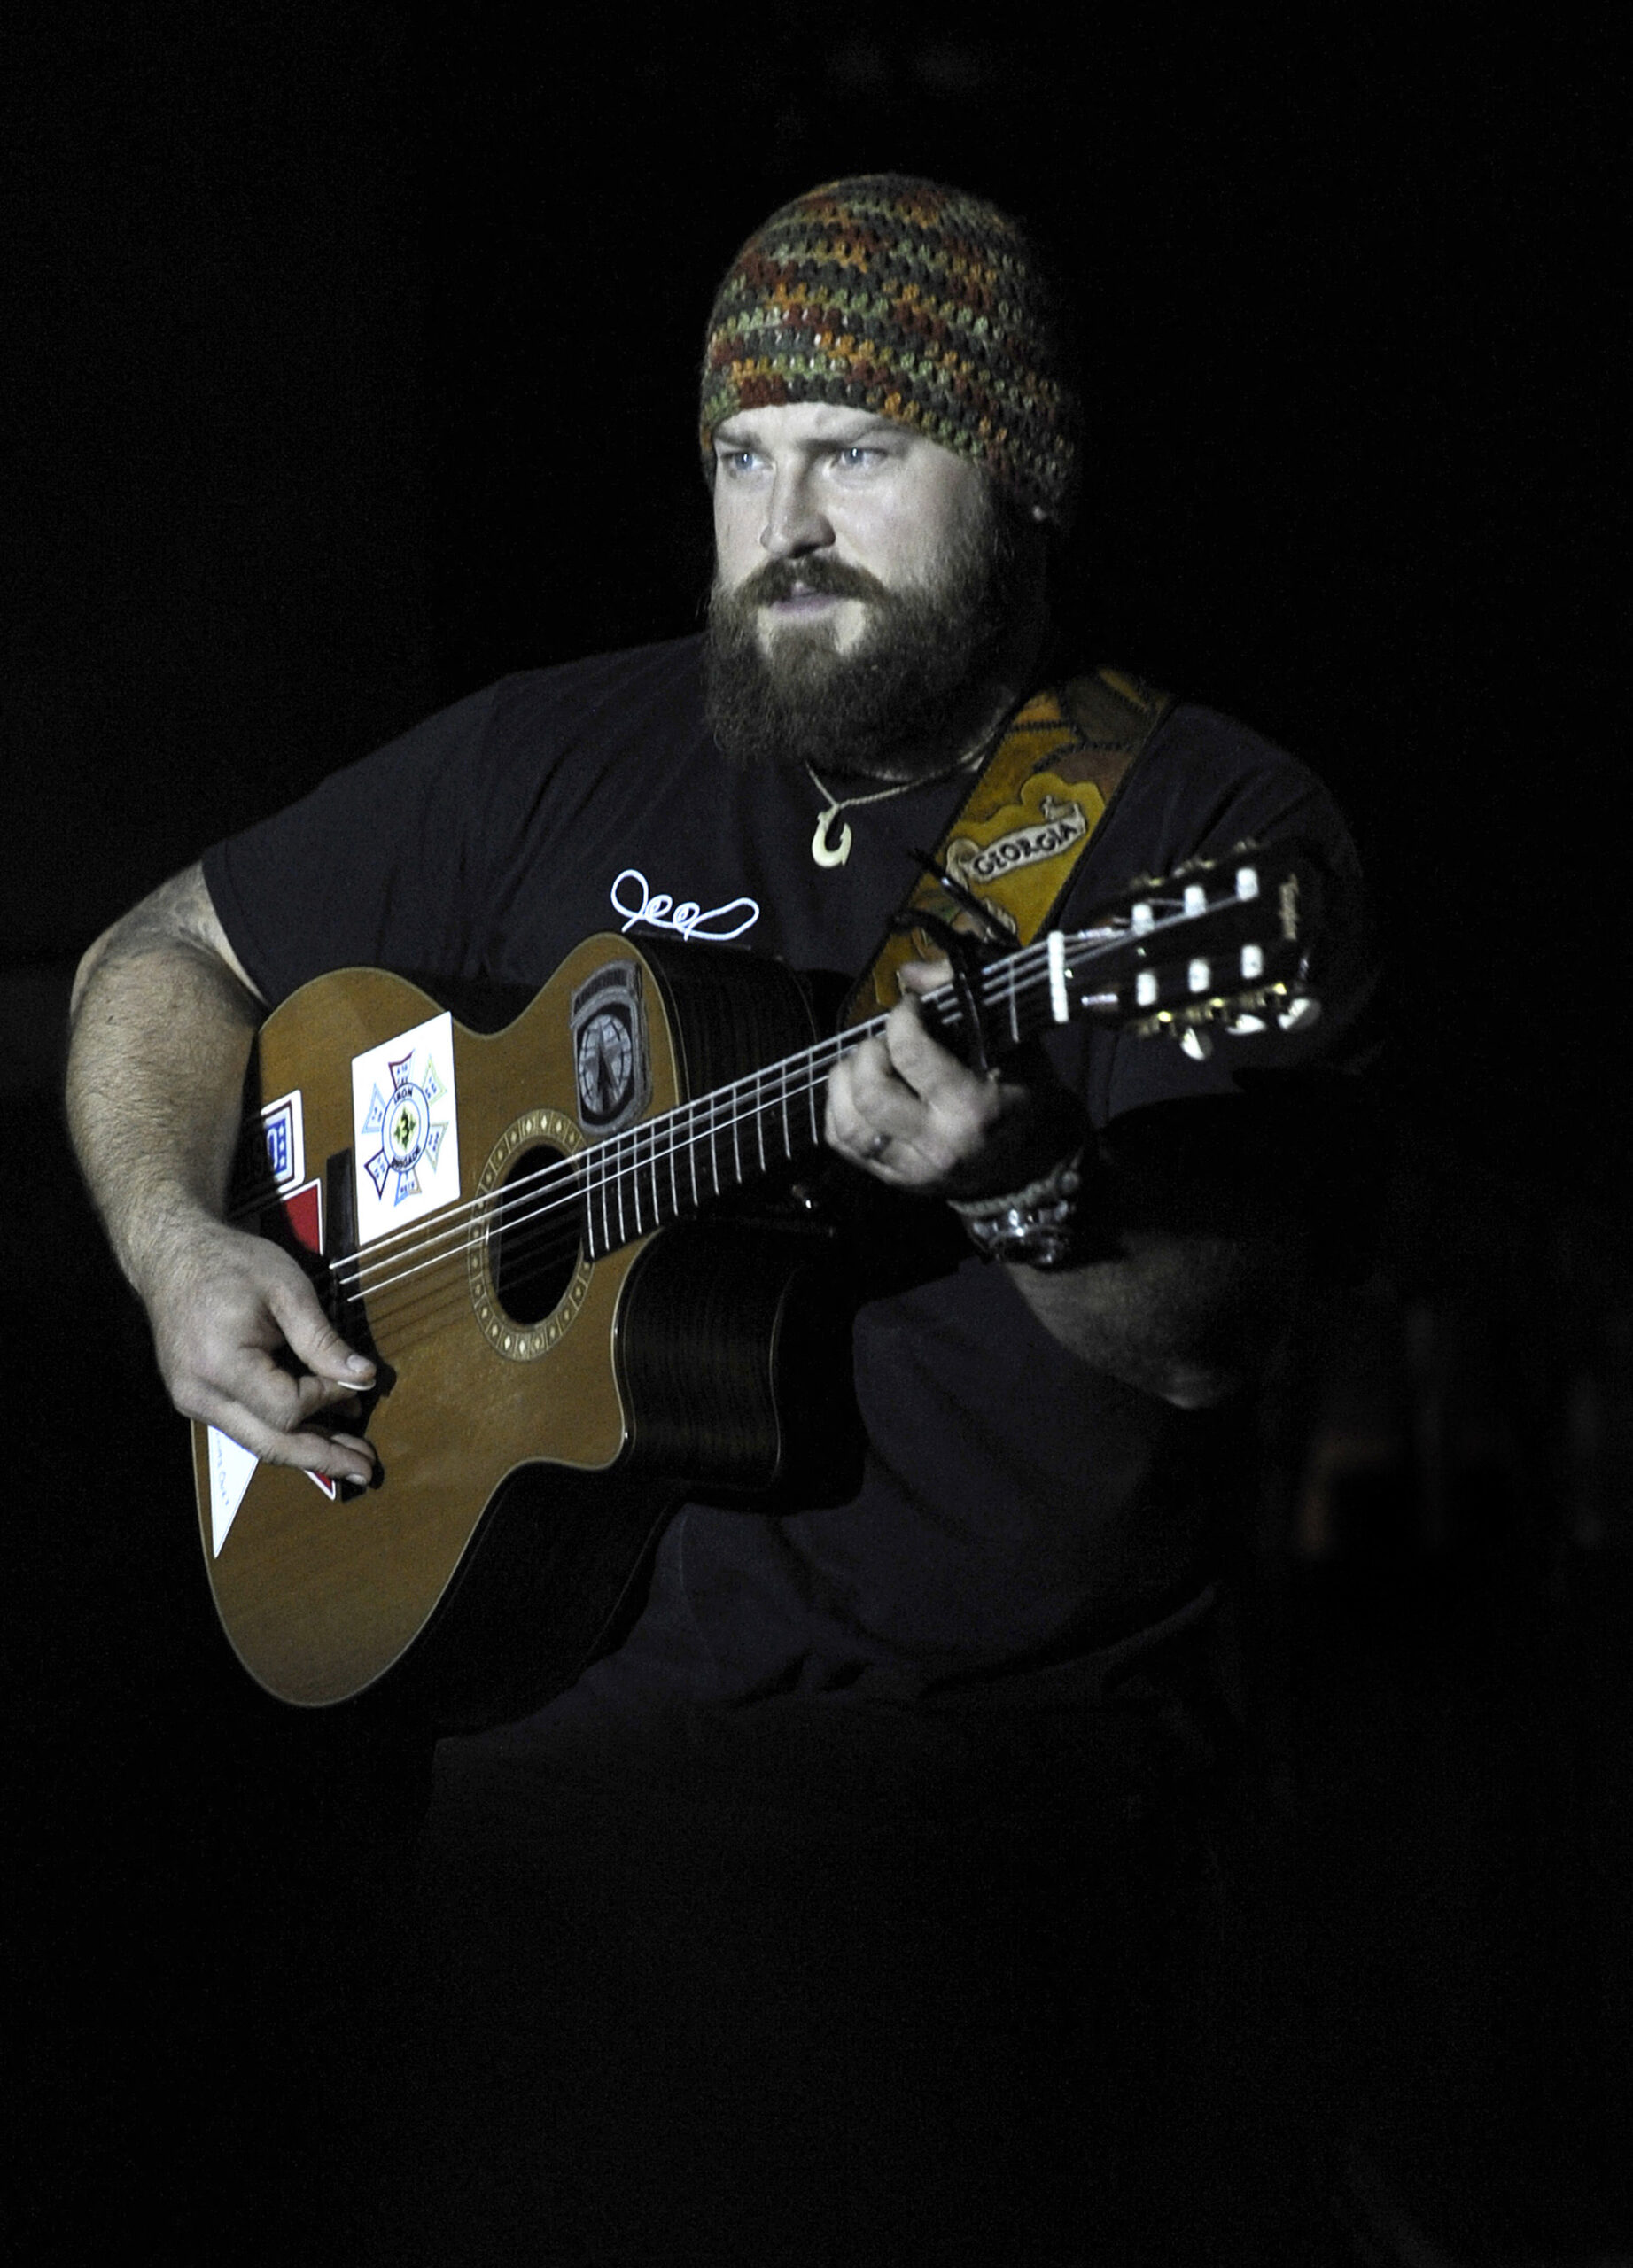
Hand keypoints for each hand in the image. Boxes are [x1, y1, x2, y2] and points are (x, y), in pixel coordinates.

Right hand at [141, 1213, 376, 1482]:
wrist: (173, 1254)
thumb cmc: (232, 1263)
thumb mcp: (286, 1290)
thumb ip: (323, 1340)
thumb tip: (364, 1377)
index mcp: (220, 1365)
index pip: (286, 1409)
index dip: (327, 1399)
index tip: (356, 1379)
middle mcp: (200, 1395)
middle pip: (270, 1444)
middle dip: (323, 1458)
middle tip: (367, 1470)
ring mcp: (193, 1402)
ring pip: (257, 1441)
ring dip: (307, 1450)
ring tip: (351, 1458)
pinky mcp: (196, 1399)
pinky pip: (246, 1425)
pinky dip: (283, 1429)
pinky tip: (319, 1430)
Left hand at [824, 960, 1085, 1198]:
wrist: (1029, 1161)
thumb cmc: (1022, 1089)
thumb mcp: (1012, 1040)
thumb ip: (963, 995)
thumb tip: (909, 973)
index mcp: (973, 1108)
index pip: (911, 1054)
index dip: (901, 1019)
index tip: (910, 1008)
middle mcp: (939, 1145)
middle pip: (870, 1093)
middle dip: (867, 1053)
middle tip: (885, 1042)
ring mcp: (913, 1170)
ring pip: (847, 1125)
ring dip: (844, 1082)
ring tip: (864, 1065)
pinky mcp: (894, 1180)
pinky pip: (843, 1144)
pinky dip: (838, 1110)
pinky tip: (857, 1092)